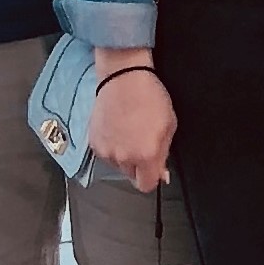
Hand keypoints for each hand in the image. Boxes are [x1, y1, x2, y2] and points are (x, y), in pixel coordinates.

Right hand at [88, 59, 177, 190]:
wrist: (123, 78)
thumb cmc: (149, 97)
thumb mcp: (169, 124)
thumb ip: (164, 152)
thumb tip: (162, 174)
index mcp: (146, 155)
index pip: (146, 186)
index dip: (152, 177)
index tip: (154, 168)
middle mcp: (124, 157)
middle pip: (132, 175)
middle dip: (138, 163)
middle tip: (142, 142)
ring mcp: (106, 151)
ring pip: (118, 165)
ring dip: (124, 155)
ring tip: (129, 131)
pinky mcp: (94, 144)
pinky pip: (105, 154)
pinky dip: (111, 146)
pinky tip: (117, 129)